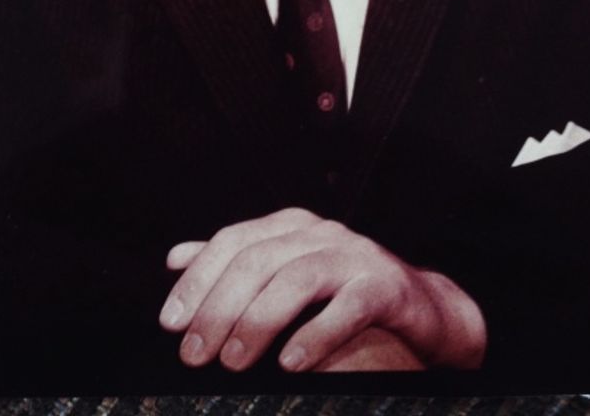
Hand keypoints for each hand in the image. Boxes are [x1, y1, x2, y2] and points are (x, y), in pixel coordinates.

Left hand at [159, 207, 485, 372]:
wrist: (419, 305)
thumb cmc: (343, 289)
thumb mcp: (285, 267)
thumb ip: (235, 261)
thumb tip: (176, 258)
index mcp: (291, 226)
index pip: (233, 240)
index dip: (198, 279)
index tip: (170, 322)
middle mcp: (320, 233)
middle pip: (258, 260)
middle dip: (219, 307)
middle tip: (194, 353)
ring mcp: (354, 255)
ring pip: (297, 279)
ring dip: (258, 320)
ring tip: (232, 361)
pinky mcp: (385, 286)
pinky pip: (347, 308)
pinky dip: (315, 334)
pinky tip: (290, 363)